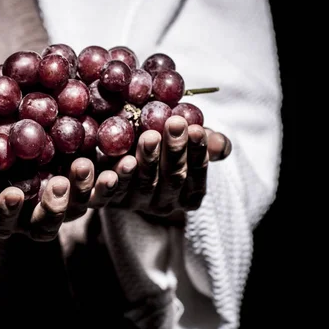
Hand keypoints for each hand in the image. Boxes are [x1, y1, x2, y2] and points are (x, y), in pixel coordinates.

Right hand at [0, 154, 137, 240]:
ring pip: (83, 206)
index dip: (7, 211)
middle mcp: (39, 213)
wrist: (26, 122)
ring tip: (103, 170)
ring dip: (93, 190)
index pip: (3, 222)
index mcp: (8, 212)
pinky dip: (121, 174)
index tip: (11, 192)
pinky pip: (110, 185)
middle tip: (59, 182)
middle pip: (48, 222)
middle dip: (54, 205)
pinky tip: (128, 157)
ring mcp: (69, 202)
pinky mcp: (95, 184)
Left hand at [113, 115, 231, 223]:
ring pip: (145, 183)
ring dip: (148, 160)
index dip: (197, 152)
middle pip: (173, 177)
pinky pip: (109, 196)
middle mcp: (164, 204)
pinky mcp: (107, 202)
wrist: (120, 152)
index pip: (197, 173)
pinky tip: (116, 166)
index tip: (196, 129)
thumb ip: (205, 143)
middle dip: (175, 150)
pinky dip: (111, 183)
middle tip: (174, 124)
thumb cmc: (163, 144)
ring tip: (149, 137)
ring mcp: (136, 204)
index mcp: (188, 194)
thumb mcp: (186, 142)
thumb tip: (220, 144)